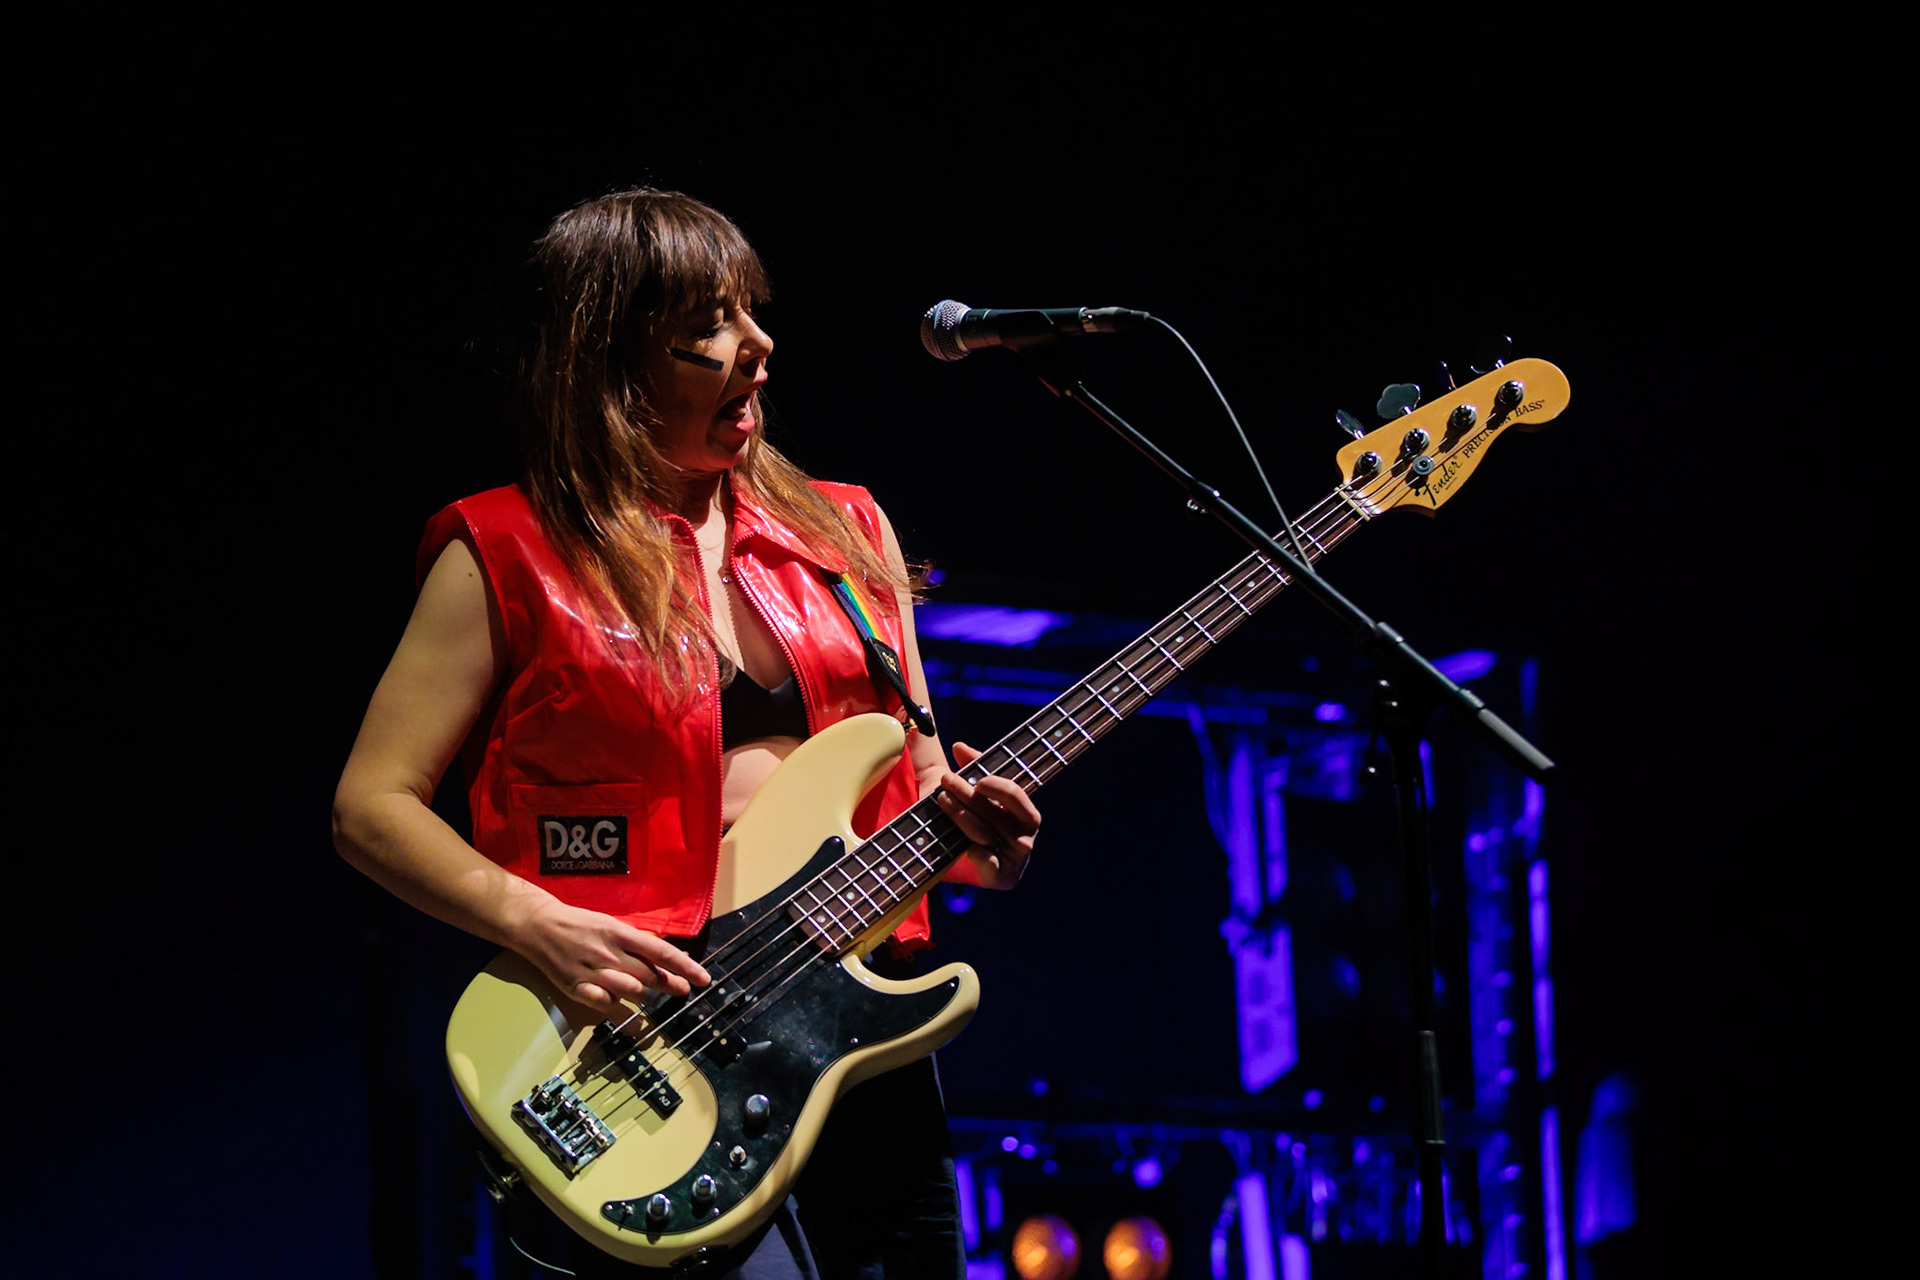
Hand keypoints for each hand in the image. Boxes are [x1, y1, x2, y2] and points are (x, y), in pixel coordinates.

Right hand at [512, 899, 710, 1015]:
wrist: (539, 926)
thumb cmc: (581, 924)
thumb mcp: (612, 925)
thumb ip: (639, 942)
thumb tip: (671, 957)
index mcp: (619, 933)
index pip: (661, 952)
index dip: (685, 967)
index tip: (703, 978)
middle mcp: (609, 953)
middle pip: (650, 975)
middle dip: (670, 984)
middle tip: (682, 990)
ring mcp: (592, 971)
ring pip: (632, 992)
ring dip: (643, 993)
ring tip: (644, 990)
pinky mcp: (575, 987)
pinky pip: (605, 1004)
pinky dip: (614, 1004)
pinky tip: (615, 998)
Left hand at [934, 741, 1040, 889]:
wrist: (970, 863)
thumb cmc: (977, 821)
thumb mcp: (975, 792)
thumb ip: (972, 767)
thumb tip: (960, 747)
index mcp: (1025, 812)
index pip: (1016, 794)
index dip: (998, 786)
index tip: (979, 779)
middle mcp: (1024, 834)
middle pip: (996, 811)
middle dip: (968, 794)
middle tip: (946, 780)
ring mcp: (1013, 856)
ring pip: (987, 833)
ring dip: (962, 816)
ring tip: (942, 800)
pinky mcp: (1001, 876)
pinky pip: (990, 864)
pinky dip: (979, 854)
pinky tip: (966, 847)